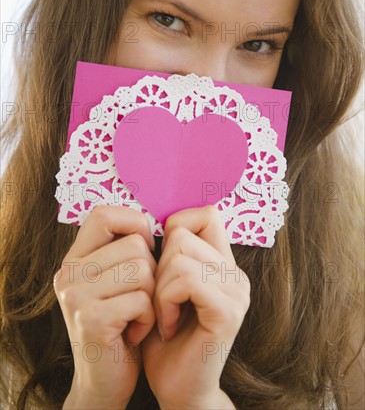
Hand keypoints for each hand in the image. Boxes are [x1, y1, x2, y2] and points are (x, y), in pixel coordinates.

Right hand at [54, 205, 156, 408]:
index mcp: (75, 260)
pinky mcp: (90, 320)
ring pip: (142, 270)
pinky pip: (142, 299)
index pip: (103, 214)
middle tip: (140, 299)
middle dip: (152, 272)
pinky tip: (135, 331)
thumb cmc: (122, 325)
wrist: (105, 383)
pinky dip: (149, 318)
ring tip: (137, 315)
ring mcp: (76, 296)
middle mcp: (68, 274)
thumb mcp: (116, 282)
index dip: (133, 223)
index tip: (144, 249)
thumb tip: (153, 221)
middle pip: (135, 245)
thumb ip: (124, 251)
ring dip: (152, 296)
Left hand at [141, 205, 249, 408]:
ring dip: (159, 288)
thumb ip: (171, 255)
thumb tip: (154, 220)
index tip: (160, 260)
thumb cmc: (166, 337)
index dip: (176, 225)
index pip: (206, 213)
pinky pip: (186, 281)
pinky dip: (166, 302)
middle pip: (183, 233)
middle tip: (159, 300)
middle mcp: (236, 273)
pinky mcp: (228, 312)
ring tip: (162, 315)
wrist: (179, 390)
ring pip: (180, 256)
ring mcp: (236, 292)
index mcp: (223, 263)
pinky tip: (168, 326)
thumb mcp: (166, 287)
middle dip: (158, 265)